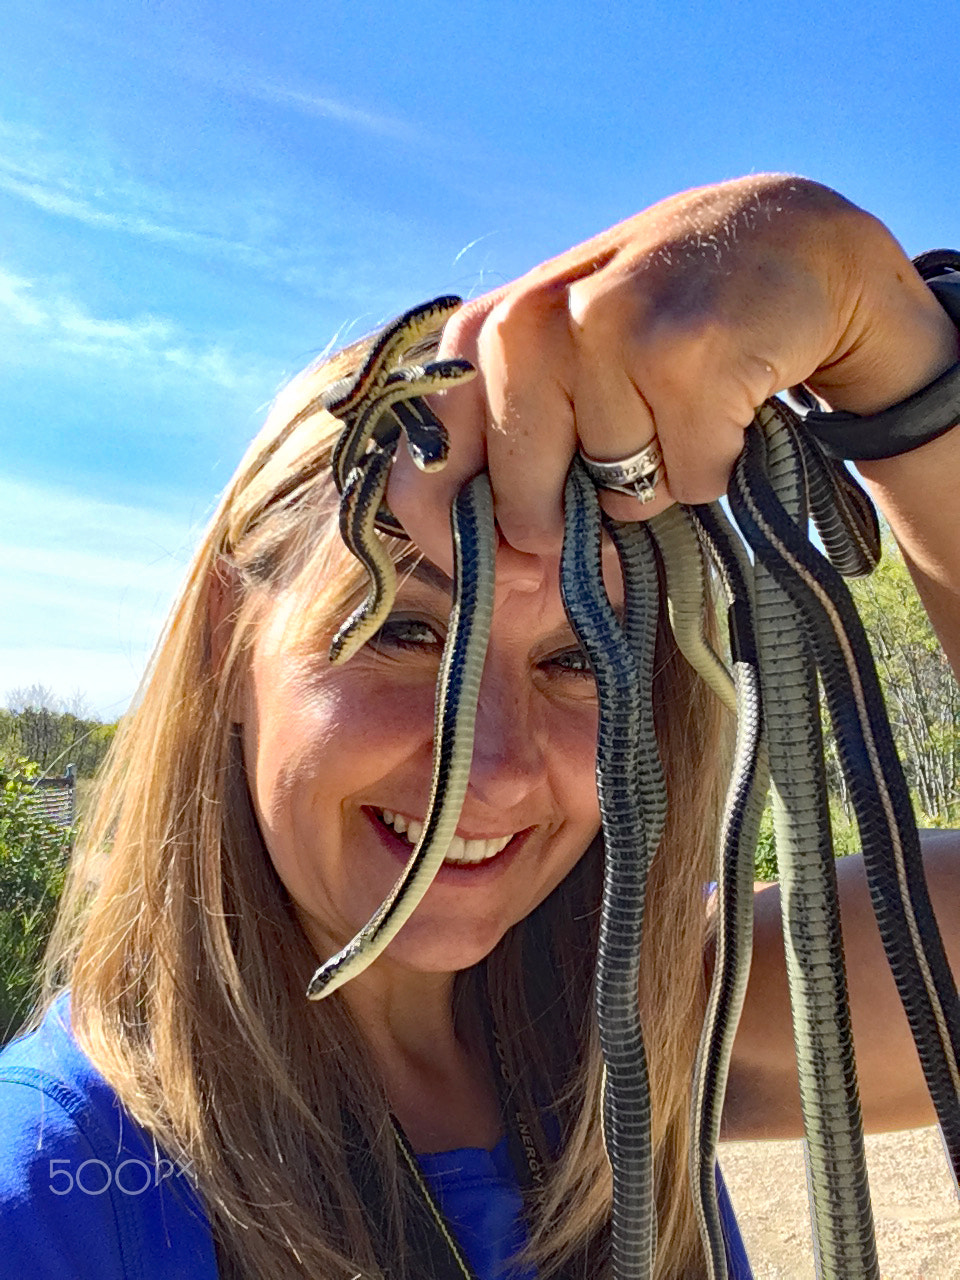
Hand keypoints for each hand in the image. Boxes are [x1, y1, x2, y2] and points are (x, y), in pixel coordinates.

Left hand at [385, 174, 958, 574]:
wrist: (792, 244)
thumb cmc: (663, 321)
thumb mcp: (566, 359)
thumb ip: (513, 444)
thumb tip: (501, 571)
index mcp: (484, 330)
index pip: (426, 472)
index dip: (461, 541)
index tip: (509, 565)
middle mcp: (530, 322)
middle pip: (526, 505)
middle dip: (579, 511)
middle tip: (631, 442)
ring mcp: (606, 328)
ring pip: (620, 496)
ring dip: (661, 474)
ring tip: (685, 397)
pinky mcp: (685, 350)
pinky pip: (690, 479)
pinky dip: (717, 462)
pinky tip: (729, 395)